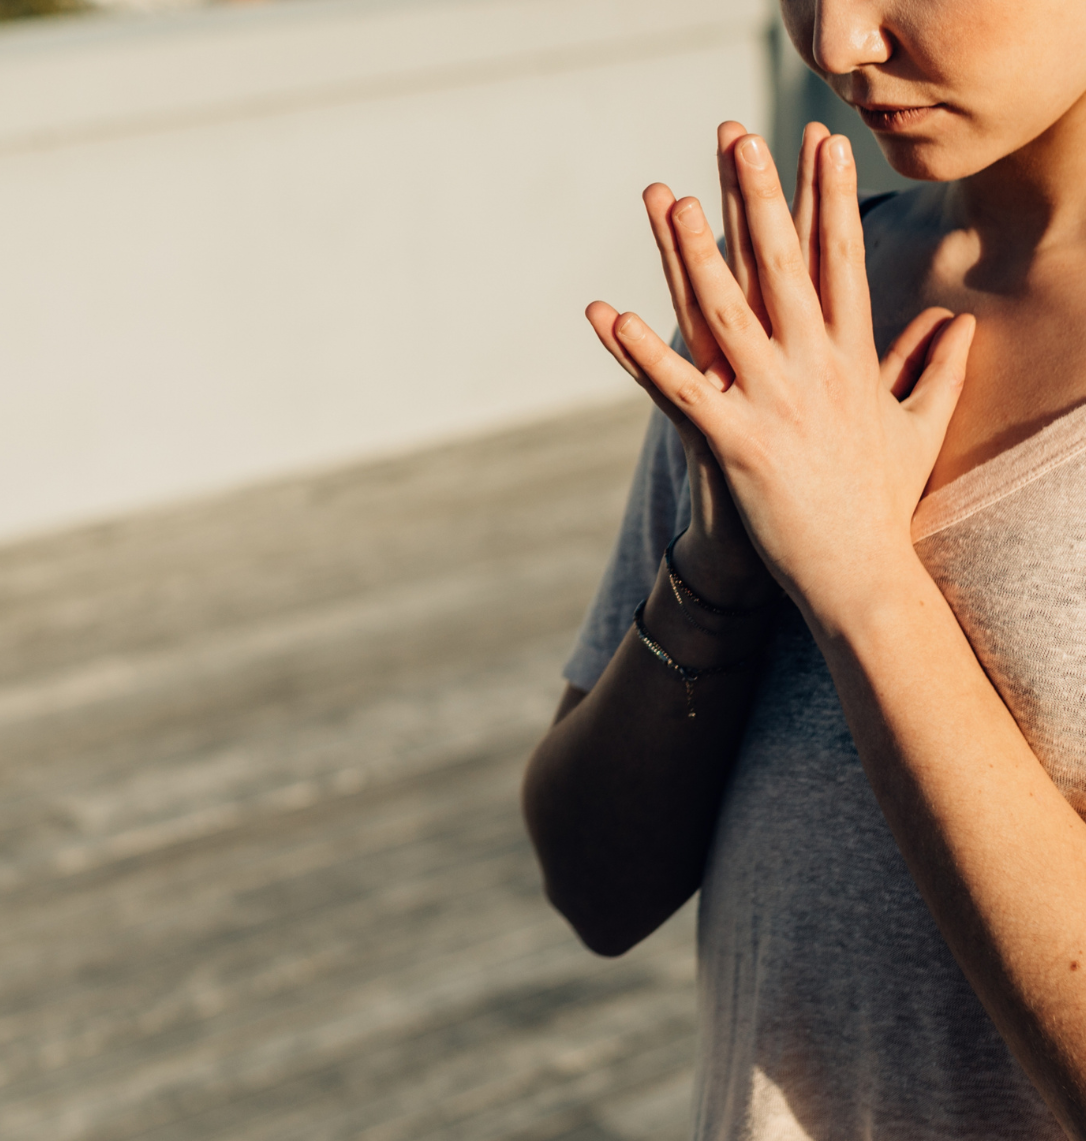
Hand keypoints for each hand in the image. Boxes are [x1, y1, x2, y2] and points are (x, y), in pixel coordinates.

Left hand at [593, 126, 973, 624]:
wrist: (858, 576)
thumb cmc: (880, 502)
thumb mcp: (917, 426)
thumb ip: (934, 368)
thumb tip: (959, 324)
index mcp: (853, 357)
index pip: (841, 257)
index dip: (829, 196)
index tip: (822, 142)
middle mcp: (813, 368)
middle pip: (782, 265)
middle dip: (759, 196)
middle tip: (739, 138)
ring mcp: (771, 403)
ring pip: (724, 313)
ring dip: (693, 254)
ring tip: (669, 201)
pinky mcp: (733, 443)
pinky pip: (674, 390)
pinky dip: (638, 353)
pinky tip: (608, 316)